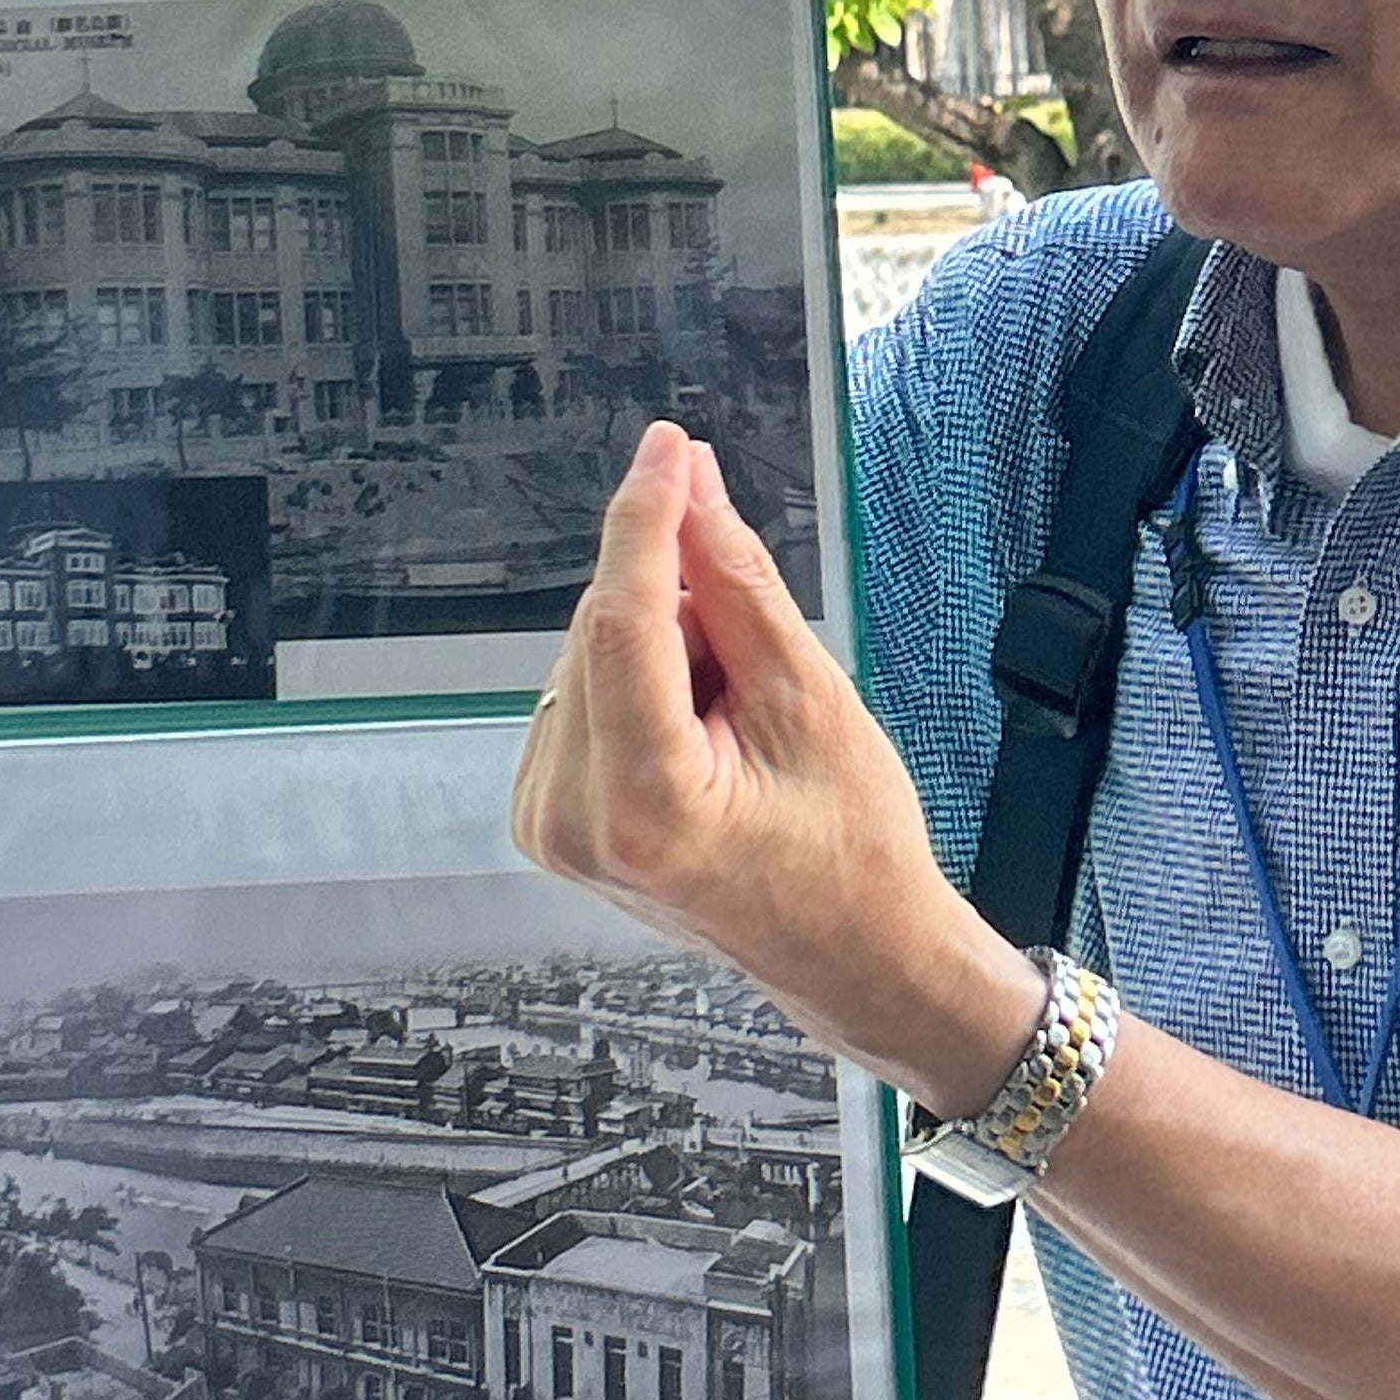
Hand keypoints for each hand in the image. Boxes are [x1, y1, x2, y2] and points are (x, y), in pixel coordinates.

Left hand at [511, 425, 1042, 1114]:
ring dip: (664, 648)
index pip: (621, 617)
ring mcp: (550, 825)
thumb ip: (735, 582)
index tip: (670, 447)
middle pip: (604, 629)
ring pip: (591, 655)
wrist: (851, 953)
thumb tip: (690, 487)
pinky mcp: (548, 818)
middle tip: (758, 658)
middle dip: (679, 605)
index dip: (647, 517)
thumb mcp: (810, 697)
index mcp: (642, 802)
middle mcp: (573, 820)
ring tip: (738, 720)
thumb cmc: (850, 851)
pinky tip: (700, 732)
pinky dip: (642, 684)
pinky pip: (584, 695)